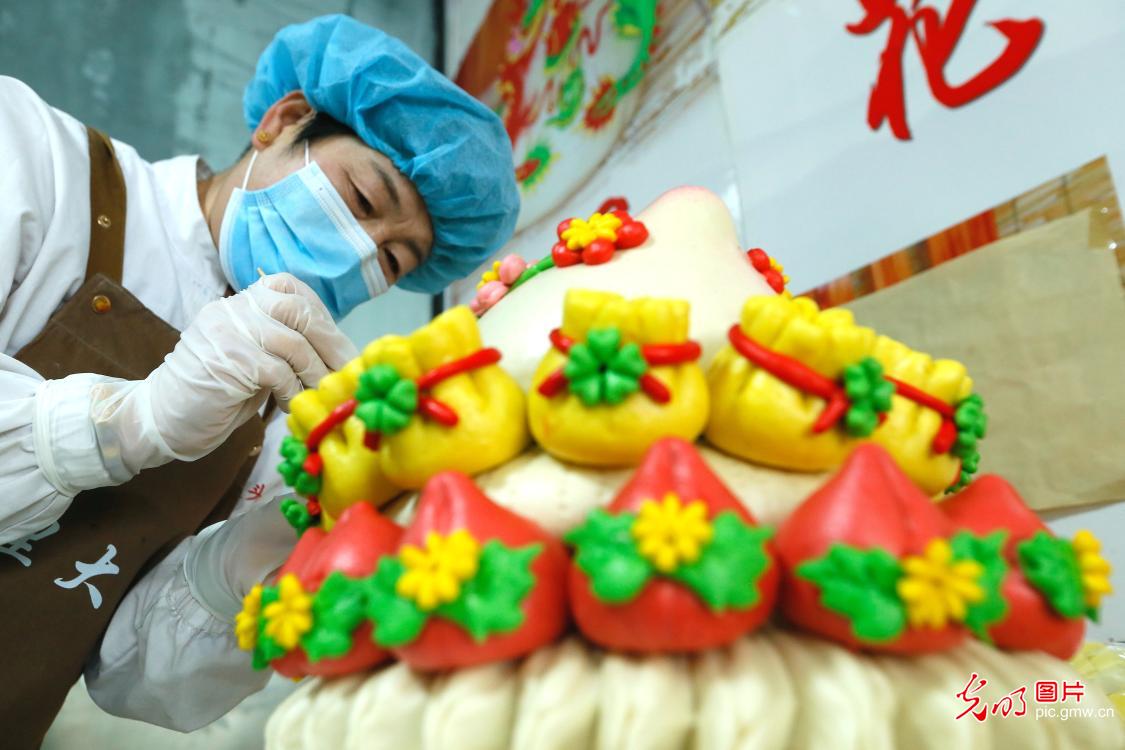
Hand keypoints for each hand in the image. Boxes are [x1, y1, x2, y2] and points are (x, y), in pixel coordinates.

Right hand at [91, 273, 357, 474]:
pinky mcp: (227, 361)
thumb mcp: (253, 358)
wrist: (160, 418)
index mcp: (240, 302)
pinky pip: (277, 371)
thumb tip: (334, 350)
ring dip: (316, 373)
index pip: (289, 288)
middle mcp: (233, 308)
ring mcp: (227, 331)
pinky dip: (293, 391)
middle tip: (347, 372)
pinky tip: (292, 404)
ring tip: (322, 394)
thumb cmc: (214, 394)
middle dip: (330, 343)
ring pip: (293, 343)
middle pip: (297, 310)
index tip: (340, 344)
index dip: (321, 314)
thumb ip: (282, 344)